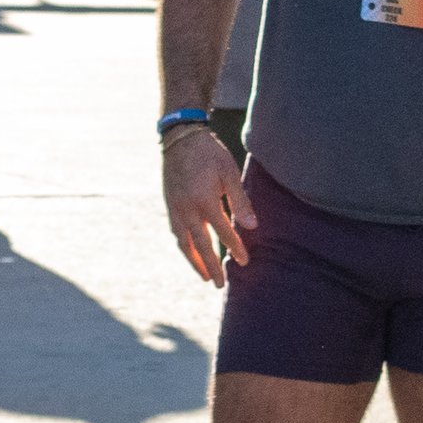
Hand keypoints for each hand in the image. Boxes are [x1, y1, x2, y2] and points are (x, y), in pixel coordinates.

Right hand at [163, 125, 254, 285]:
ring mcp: (175, 208)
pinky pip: (176, 232)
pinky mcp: (169, 205)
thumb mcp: (229, 172)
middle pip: (200, 246)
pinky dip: (184, 246)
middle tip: (218, 284)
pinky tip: (190, 251)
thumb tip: (252, 226)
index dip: (235, 248)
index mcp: (205, 201)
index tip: (244, 262)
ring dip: (194, 261)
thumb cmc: (209, 153)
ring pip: (184, 243)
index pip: (223, 232)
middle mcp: (187, 209)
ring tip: (203, 275)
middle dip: (210, 266)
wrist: (181, 137)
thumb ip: (240, 200)